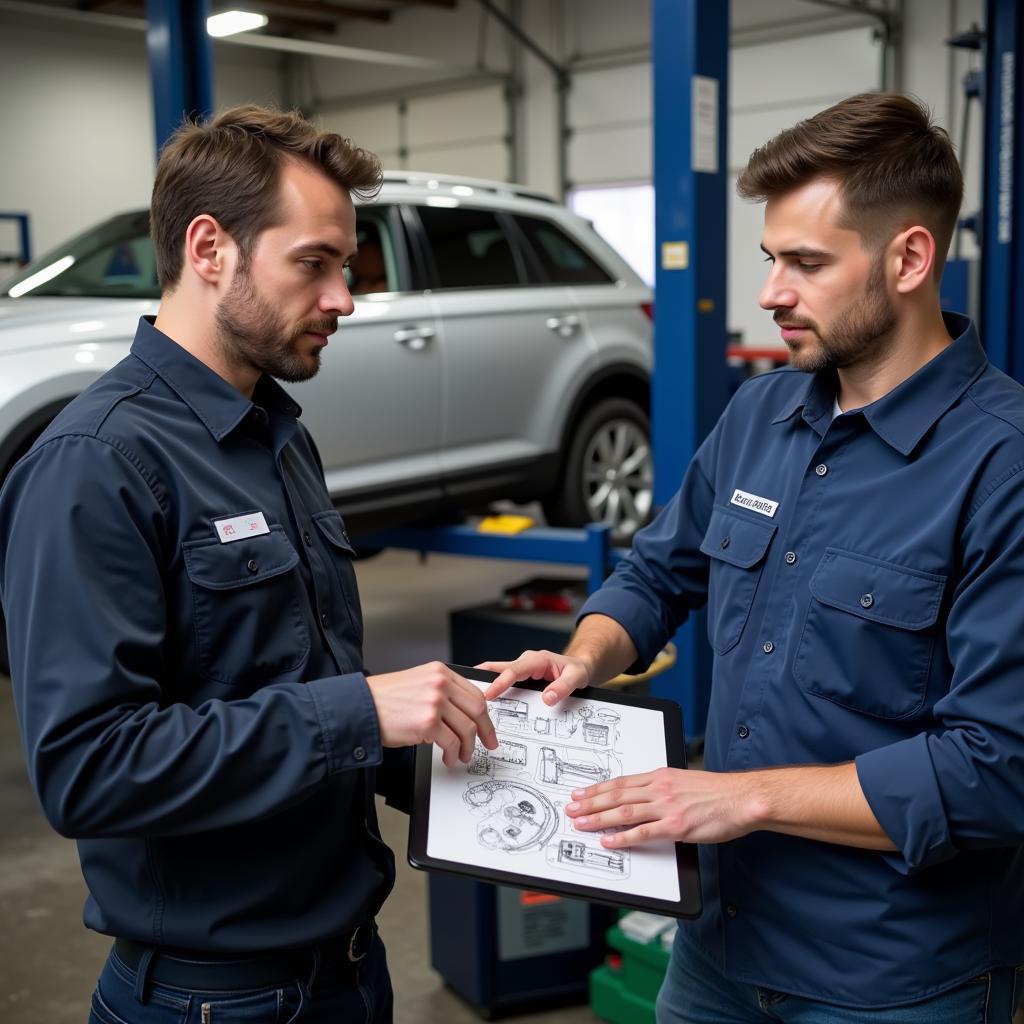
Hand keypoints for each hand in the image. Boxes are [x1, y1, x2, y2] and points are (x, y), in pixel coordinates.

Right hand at [366, 662, 497, 767]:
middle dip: (485, 731)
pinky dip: (453, 754)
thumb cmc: (383, 699)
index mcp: (439, 672)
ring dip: (467, 747)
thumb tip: (461, 711)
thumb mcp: (417, 682)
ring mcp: (435, 702)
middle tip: (488, 743)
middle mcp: (440, 684)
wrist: (360, 707)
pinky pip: (451, 742)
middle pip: (477, 709)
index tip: (487, 725)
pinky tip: (448, 757)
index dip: (484, 713)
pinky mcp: (427, 722)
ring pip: (467, 728)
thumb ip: (441, 690)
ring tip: (461, 755)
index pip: (474, 692)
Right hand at [478, 649, 590, 704]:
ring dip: (485, 682)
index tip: (489, 694)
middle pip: (499, 668)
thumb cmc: (577, 670)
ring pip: (498, 673)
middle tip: (465, 687)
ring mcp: (522, 669)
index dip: (500, 682)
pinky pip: (503, 680)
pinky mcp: (521, 677)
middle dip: (481, 676)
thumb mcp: (576, 677)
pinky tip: (483, 698)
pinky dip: (493, 686)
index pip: (514, 670)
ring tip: (467, 694)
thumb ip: (563, 687)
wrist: (580, 667)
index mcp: (537, 660)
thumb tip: (547, 698)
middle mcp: (526, 662)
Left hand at [564, 768, 760, 847]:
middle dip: (590, 803)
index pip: (621, 782)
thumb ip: (662, 788)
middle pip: (617, 795)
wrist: (740, 798)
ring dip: (600, 819)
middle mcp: (659, 789)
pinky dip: (624, 837)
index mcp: (660, 777)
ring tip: (582, 824)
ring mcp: (667, 807)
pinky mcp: (677, 826)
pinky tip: (609, 841)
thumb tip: (643, 797)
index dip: (597, 789)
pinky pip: (644, 832)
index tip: (580, 794)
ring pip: (625, 812)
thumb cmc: (716, 792)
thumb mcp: (683, 780)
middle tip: (572, 809)